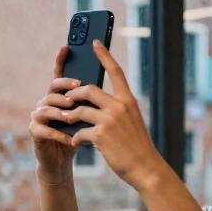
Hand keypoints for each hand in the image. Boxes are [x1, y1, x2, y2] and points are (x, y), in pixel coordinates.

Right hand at [29, 46, 80, 178]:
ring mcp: (38, 117)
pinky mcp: (34, 132)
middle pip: (52, 88)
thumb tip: (103, 88)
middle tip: (78, 86)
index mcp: (59, 96)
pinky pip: (45, 129)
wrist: (62, 161)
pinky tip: (70, 137)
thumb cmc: (75, 137)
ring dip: (61, 110)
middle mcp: (46, 102)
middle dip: (65, 86)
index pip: (58, 75)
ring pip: (46, 107)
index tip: (66, 47)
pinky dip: (58, 133)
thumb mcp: (86, 118)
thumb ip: (89, 104)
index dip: (60, 60)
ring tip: (72, 113)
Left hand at [60, 40, 170, 190]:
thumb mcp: (132, 122)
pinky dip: (75, 137)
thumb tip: (95, 105)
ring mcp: (110, 120)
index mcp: (128, 100)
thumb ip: (117, 110)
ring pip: (79, 109)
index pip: (116, 71)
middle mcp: (119, 106)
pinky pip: (79, 131)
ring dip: (70, 116)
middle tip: (67, 100)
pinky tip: (76, 143)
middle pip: (88, 89)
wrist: (145, 168)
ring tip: (66, 121)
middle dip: (74, 93)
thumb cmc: (137, 147)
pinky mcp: (101, 135)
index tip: (95, 43)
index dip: (104, 55)